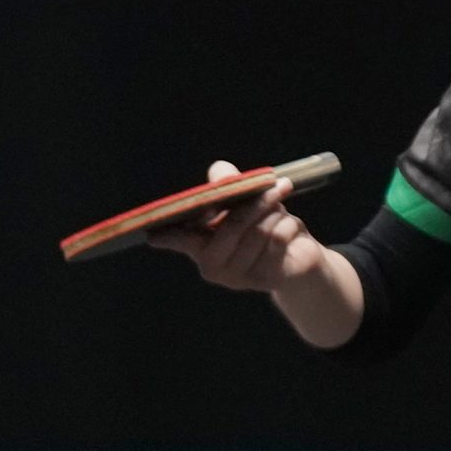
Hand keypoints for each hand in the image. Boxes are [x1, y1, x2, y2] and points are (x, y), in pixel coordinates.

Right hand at [146, 160, 325, 293]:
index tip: (153, 235)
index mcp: (199, 244)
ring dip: (276, 212)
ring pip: (259, 231)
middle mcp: (212, 266)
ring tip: (282, 208)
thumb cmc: (262, 225)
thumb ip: (228, 184)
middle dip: (258, 201)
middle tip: (278, 184)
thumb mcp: (246, 202)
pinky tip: (291, 228)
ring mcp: (237, 277)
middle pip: (233, 226)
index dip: (168, 237)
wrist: (297, 257)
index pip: (178, 240)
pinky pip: (278, 239)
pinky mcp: (264, 279)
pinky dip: (289, 225)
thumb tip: (220, 170)